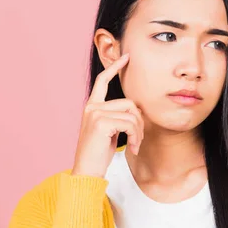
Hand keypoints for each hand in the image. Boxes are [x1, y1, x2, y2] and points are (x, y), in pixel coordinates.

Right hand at [71, 53, 143, 177]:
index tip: (126, 57)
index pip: (102, 81)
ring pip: (132, 114)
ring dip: (139, 132)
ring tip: (135, 145)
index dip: (114, 67)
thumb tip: (137, 108)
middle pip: (130, 103)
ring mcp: (95, 113)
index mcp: (92, 106)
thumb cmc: (99, 153)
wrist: (87, 170)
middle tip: (139, 139)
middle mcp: (92, 107)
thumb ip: (118, 115)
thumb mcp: (110, 130)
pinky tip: (133, 148)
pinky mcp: (100, 122)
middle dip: (140, 122)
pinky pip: (130, 123)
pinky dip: (136, 136)